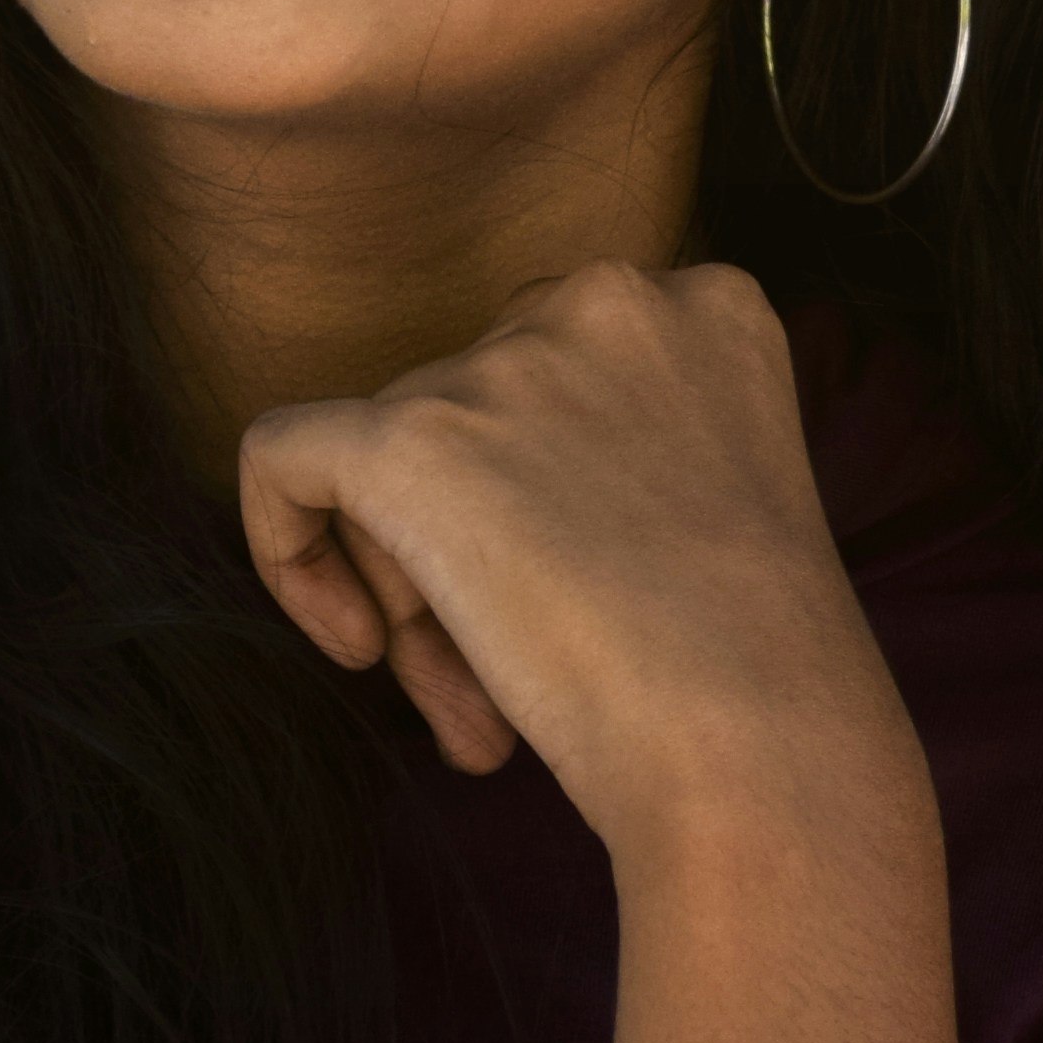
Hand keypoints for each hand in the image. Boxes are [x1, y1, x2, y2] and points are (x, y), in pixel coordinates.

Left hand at [236, 262, 920, 870]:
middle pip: (471, 411)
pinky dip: (290, 546)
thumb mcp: (717, 510)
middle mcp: (610, 302)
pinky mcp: (408, 437)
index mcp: (711, 309)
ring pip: (390, 463)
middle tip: (505, 689)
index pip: (562, 380)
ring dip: (424, 603)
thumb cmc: (759, 672)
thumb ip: (616, 461)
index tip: (568, 604)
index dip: (545, 499)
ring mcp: (507, 363)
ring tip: (483, 725)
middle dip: (471, 551)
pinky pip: (283, 455)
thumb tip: (489, 507)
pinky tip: (354, 644)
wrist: (758, 740)